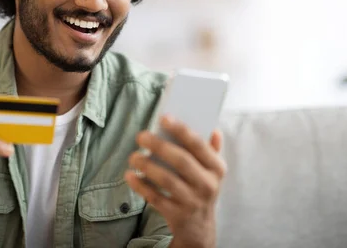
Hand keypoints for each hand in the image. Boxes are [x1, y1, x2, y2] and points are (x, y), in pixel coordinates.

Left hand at [124, 116, 226, 247]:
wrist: (199, 228)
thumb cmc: (201, 189)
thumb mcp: (212, 172)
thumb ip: (212, 150)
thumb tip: (214, 130)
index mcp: (216, 169)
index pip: (199, 145)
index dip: (181, 130)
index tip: (163, 118)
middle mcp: (207, 185)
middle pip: (181, 161)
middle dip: (159, 146)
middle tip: (141, 136)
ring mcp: (192, 201)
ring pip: (167, 180)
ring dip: (147, 166)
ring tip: (133, 157)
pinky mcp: (176, 215)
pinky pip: (155, 198)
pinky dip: (141, 186)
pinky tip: (130, 175)